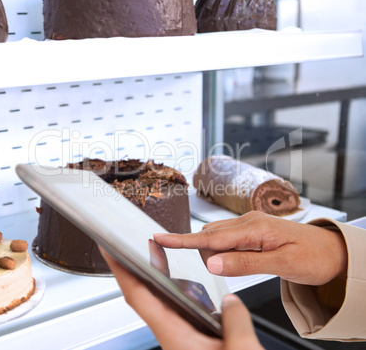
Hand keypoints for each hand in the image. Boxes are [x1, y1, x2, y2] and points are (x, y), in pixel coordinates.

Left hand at [99, 246, 263, 349]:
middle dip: (136, 270)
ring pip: (162, 307)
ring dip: (157, 282)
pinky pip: (178, 316)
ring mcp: (178, 343)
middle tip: (135, 247)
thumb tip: (230, 300)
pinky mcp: (189, 346)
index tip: (108, 251)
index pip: (138, 296)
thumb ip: (235, 320)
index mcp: (173, 337)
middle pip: (144, 298)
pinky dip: (178, 297)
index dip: (120, 271)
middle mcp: (171, 339)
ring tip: (159, 261)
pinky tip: (191, 291)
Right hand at [154, 211, 347, 285]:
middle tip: (229, 271)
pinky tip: (239, 259)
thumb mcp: (282, 264)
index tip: (160, 239)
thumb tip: (213, 263)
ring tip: (244, 265)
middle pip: (210, 237)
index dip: (183, 239)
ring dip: (217, 253)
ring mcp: (250, 224)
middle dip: (207, 254)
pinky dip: (225, 250)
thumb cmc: (313, 256)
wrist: (332, 250)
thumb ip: (245, 263)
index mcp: (255, 227)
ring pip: (217, 237)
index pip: (211, 237)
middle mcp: (248, 221)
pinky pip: (228, 238)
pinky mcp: (252, 230)